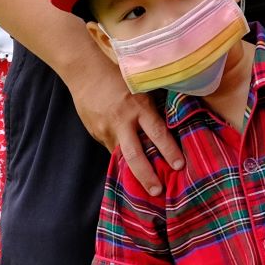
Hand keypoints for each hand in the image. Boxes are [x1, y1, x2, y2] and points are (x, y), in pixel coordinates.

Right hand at [69, 55, 182, 195]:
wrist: (85, 72)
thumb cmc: (119, 76)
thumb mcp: (140, 87)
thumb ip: (152, 105)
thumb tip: (172, 121)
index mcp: (139, 106)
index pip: (157, 132)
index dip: (169, 150)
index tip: (179, 165)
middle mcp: (123, 121)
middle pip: (135, 155)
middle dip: (147, 176)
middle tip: (158, 191)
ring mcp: (107, 129)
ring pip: (121, 157)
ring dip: (132, 173)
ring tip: (143, 189)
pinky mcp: (96, 133)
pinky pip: (111, 150)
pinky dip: (120, 160)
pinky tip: (128, 170)